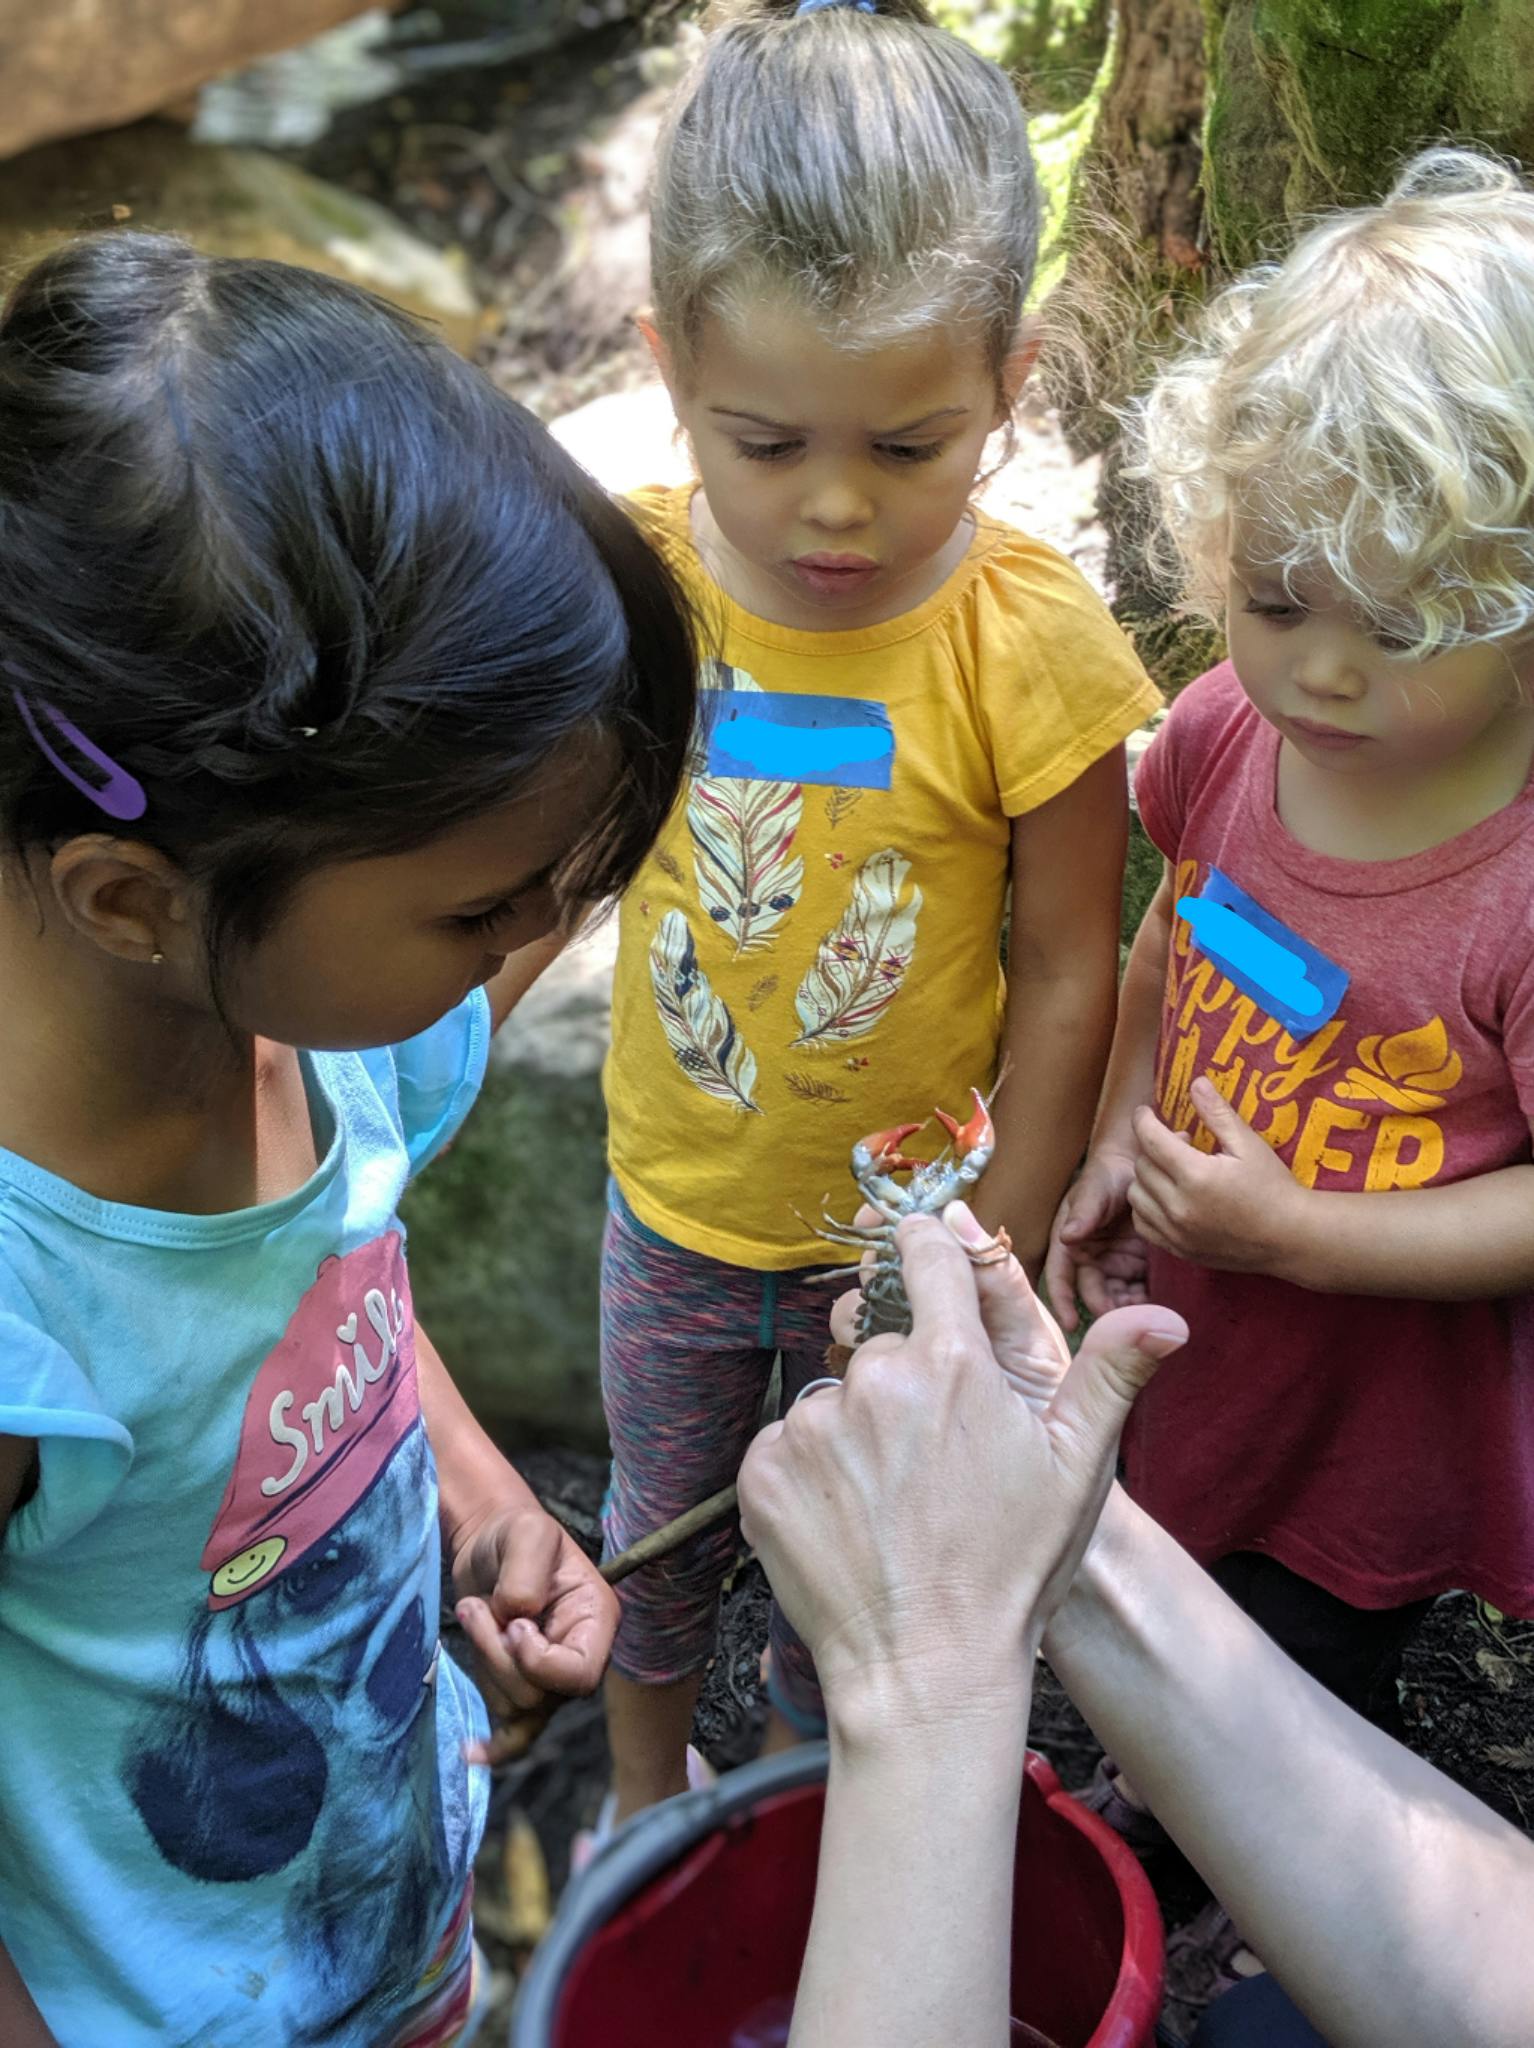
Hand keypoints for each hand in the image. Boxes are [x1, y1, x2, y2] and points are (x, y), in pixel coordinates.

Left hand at [452, 1504, 618, 1764]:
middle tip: (476, 1607)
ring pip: (515, 1708)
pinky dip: (494, 1748)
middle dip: (496, 1655)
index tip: (513, 1622)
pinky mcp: (521, 1688)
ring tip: (473, 1611)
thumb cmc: (515, 1532)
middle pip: (539, 1695)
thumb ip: (525, 1574)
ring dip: (483, 1663)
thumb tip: (518, 1618)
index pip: (579, 1674)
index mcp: (596, 1620)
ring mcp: (550, 1678)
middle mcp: (581, 1655)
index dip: (538, 1660)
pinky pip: (515, 1736)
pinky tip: (470, 1752)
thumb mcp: (526, 1533)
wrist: (491, 1541)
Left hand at [740, 1209, 1186, 1733]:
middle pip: (885, 1349)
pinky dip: (812, 1474)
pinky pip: (788, 1445)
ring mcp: (810, 1425)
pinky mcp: (763, 1469)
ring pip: (836, 1400)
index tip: (927, 1255)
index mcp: (952, 1362)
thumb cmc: (1011, 1569)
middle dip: (908, 1386)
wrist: (926, 1669)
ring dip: (858, 1433)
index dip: (929, 1250)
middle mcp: (873, 1379)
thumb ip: (1112, 1374)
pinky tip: (851, 1522)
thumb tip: (1169, 1315)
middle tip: (936, 1462)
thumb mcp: (1077, 1469)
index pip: (927, 1255)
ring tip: (894, 1504)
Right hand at [1044, 1146, 1148, 1331]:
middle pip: (1094, 1293)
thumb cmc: (1108, 1175)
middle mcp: (1090, 1260)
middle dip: (1107, 1310)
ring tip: (1147, 1313)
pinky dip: (1148, 1299)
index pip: (1061, 1277)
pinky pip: (1141, 1288)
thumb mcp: (1093, 1190)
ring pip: (1118, 1296)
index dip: (1063, 1301)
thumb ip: (1083, 1212)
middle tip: (1125, 1322)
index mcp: (1070, 1244)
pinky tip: (1161, 1304)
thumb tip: (1067, 1236)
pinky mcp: (1138, 1265)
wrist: (1141, 1166)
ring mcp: (1115, 1264)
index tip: (1072, 1325)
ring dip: (1129, 1309)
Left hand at [1129, 1077, 1306, 1273]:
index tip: (1146, 1112)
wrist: (1290, 1238)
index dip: (1143, 1120)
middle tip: (1183, 1144)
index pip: (1150, 1139)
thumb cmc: (1274, 1187)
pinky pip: (1143, 1224)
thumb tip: (1195, 1082)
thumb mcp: (1249, 1144)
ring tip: (1175, 1172)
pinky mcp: (1178, 1249)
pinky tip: (1169, 1197)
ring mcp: (1176, 1232)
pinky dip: (1147, 1207)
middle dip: (1154, 1148)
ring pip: (1136, 1196)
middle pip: (1142, 1166)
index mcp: (1196, 1175)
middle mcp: (1179, 1206)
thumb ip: (1218, 1113)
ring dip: (1147, 1178)